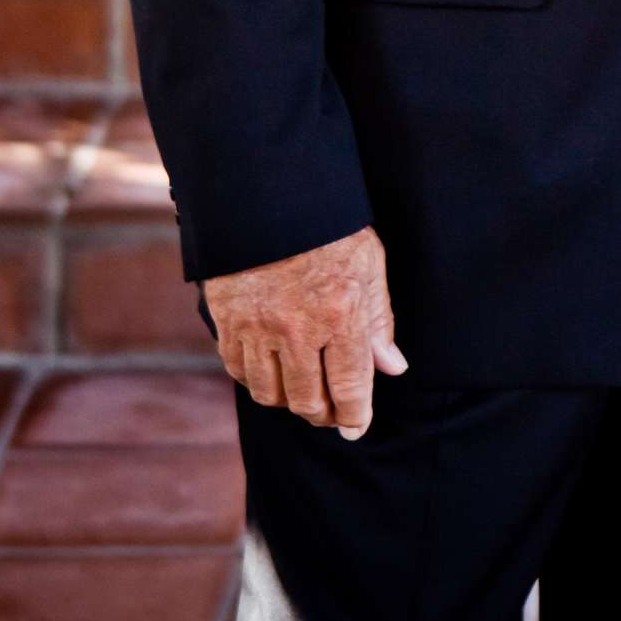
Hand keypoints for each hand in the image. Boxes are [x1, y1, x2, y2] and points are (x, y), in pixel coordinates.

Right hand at [203, 225, 406, 439]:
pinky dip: (256, 380)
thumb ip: (379, 320)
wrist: (269, 194)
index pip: (349, 388)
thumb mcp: (368, 264)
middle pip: (307, 401)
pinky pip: (239, 372)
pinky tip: (272, 371)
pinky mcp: (227, 323)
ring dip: (289, 401)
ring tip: (303, 391)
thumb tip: (392, 368)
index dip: (354, 416)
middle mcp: (297, 330)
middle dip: (323, 413)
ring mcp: (258, 329)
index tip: (356, 427)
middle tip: (332, 410)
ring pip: (271, 394)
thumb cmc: (328, 226)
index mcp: (339, 315)